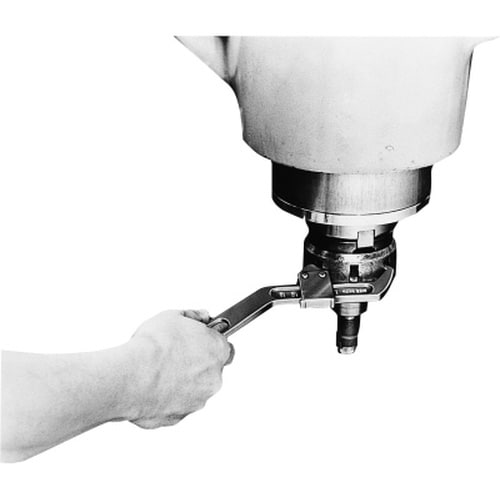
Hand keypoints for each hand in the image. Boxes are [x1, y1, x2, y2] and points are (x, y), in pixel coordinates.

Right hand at [125, 309, 231, 428]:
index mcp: (217, 350)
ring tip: (159, 371)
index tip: (199, 340)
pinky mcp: (180, 417)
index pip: (225, 346)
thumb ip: (193, 316)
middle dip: (196, 364)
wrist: (132, 377)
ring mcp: (198, 400)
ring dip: (182, 383)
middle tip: (174, 355)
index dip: (210, 342)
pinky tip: (152, 387)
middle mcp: (214, 378)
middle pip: (211, 370)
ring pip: (194, 390)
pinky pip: (176, 405)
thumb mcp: (173, 316)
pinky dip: (166, 398)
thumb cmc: (153, 347)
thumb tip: (202, 316)